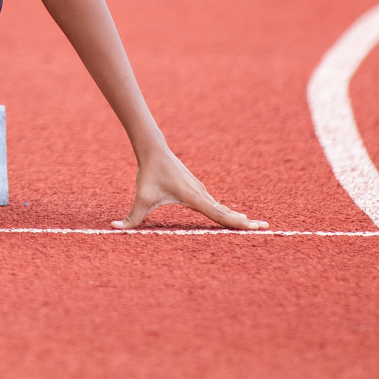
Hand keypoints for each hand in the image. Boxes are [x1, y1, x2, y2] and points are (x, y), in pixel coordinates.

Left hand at [112, 150, 266, 230]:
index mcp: (195, 198)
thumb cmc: (149, 174)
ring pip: (222, 208)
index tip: (256, 227)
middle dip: (245, 222)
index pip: (220, 215)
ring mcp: (201, 191)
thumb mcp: (140, 198)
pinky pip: (215, 204)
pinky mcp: (197, 190)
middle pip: (227, 212)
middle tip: (266, 229)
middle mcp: (202, 195)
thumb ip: (131, 218)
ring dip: (237, 218)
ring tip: (254, 226)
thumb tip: (113, 228)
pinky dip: (227, 212)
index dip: (238, 223)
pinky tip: (233, 216)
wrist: (154, 150)